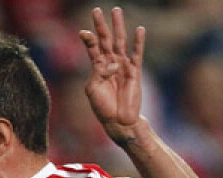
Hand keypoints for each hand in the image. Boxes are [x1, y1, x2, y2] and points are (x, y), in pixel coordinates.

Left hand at [80, 6, 145, 144]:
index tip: (83, 31)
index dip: (88, 39)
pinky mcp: (134, 71)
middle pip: (105, 40)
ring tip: (116, 11)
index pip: (92, 49)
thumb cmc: (102, 107)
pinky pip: (137, 53)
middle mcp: (110, 63)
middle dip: (102, 25)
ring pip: (120, 41)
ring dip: (118, 26)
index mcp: (98, 68)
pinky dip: (138, 42)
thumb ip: (98, 73)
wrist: (118, 120)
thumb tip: (111, 63)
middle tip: (96, 10)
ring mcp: (123, 65)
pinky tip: (139, 29)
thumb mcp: (93, 90)